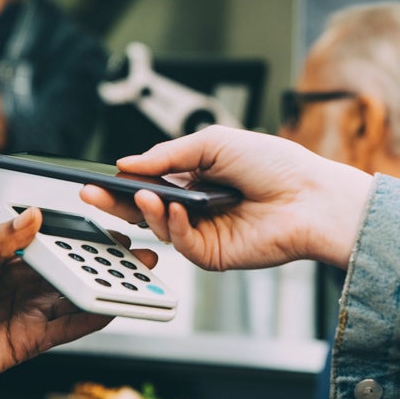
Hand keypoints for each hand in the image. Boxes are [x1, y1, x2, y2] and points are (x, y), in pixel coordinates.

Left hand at [0, 207, 157, 398]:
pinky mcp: (29, 342)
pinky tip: (112, 309)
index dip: (85, 239)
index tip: (113, 229)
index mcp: (8, 262)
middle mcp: (24, 287)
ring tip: (137, 282)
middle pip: (73, 272)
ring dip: (106, 291)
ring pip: (75, 299)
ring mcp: (29, 315)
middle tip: (140, 256)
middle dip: (107, 265)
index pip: (55, 244)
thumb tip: (31, 216)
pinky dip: (90, 319)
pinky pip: (67, 329)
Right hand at [79, 125, 373, 269]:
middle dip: (116, 202)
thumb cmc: (273, 164)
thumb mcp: (214, 143)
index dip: (123, 182)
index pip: (149, 182)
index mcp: (194, 178)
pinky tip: (176, 211)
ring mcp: (204, 233)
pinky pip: (183, 246)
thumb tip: (127, 163)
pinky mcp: (215, 255)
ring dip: (146, 212)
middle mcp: (195, 208)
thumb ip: (168, 154)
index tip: (97, 178)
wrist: (309, 195)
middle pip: (145, 209)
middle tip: (90, 194)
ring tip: (142, 195)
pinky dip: (174, 228)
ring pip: (159, 230)